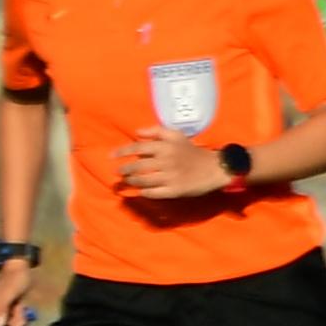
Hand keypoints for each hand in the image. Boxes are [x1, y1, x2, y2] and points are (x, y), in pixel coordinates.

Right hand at [0, 259, 37, 325]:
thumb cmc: (14, 279)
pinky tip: (20, 305)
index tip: (15, 315)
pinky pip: (13, 321)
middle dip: (15, 321)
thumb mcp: (8, 293)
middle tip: (19, 307)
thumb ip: (1, 308)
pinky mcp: (5, 311)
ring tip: (20, 304)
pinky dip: (20, 315)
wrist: (19, 268)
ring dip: (19, 317)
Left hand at [112, 131, 235, 202]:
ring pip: (144, 181)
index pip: (138, 148)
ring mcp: (170, 177)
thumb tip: (136, 132)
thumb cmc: (192, 150)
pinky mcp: (175, 191)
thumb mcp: (176, 135)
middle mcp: (166, 162)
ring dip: (132, 182)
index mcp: (165, 147)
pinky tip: (140, 191)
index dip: (122, 152)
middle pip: (138, 167)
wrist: (214, 168)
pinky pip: (154, 193)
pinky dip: (145, 192)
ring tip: (127, 181)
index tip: (111, 156)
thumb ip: (156, 131)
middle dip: (124, 170)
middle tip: (118, 172)